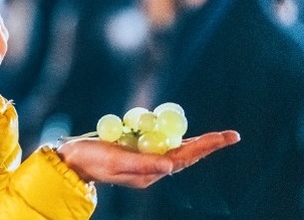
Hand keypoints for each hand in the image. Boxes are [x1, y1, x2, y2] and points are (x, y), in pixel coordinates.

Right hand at [55, 130, 239, 188]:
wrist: (73, 161)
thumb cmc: (92, 160)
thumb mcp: (116, 161)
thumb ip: (143, 164)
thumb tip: (171, 167)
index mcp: (150, 173)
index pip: (185, 158)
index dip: (206, 147)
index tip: (224, 137)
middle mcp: (151, 168)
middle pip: (186, 155)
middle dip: (208, 145)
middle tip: (231, 135)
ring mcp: (145, 160)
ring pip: (176, 149)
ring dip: (195, 142)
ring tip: (216, 137)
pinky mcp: (137, 152)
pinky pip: (160, 142)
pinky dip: (172, 134)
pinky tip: (179, 129)